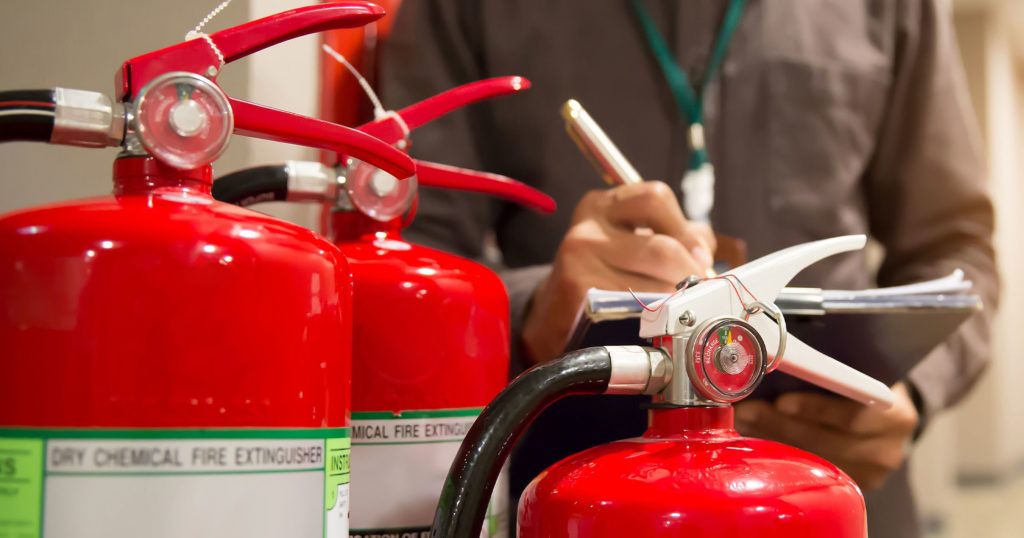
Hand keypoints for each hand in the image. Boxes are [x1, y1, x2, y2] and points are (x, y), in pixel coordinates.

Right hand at [521, 181, 714, 362]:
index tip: (700, 257)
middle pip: (662, 247)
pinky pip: (636, 306)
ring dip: (677, 299)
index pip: (656, 198)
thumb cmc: (601, 276)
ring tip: (680, 308)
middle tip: (700, 291)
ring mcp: (579, 259)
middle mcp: (587, 227)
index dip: (687, 230)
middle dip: (690, 273)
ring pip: (654, 281)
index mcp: (602, 205)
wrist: (553, 316)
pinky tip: (655, 321)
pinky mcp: (578, 292)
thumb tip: (704, 250)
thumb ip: (673, 234)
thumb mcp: (629, 241)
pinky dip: (656, 316)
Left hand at [733, 383, 918, 490]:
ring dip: (773, 440)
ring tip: (744, 422)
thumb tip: (782, 360)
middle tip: (747, 409)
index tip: (781, 401)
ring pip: (813, 459)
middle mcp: (888, 450)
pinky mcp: (854, 486)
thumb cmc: (869, 384)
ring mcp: (871, 474)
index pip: (853, 415)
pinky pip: (812, 471)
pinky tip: (758, 439)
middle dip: (780, 424)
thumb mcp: (864, 371)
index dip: (815, 408)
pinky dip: (782, 454)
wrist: (889, 416)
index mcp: (896, 416)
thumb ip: (836, 370)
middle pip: (826, 441)